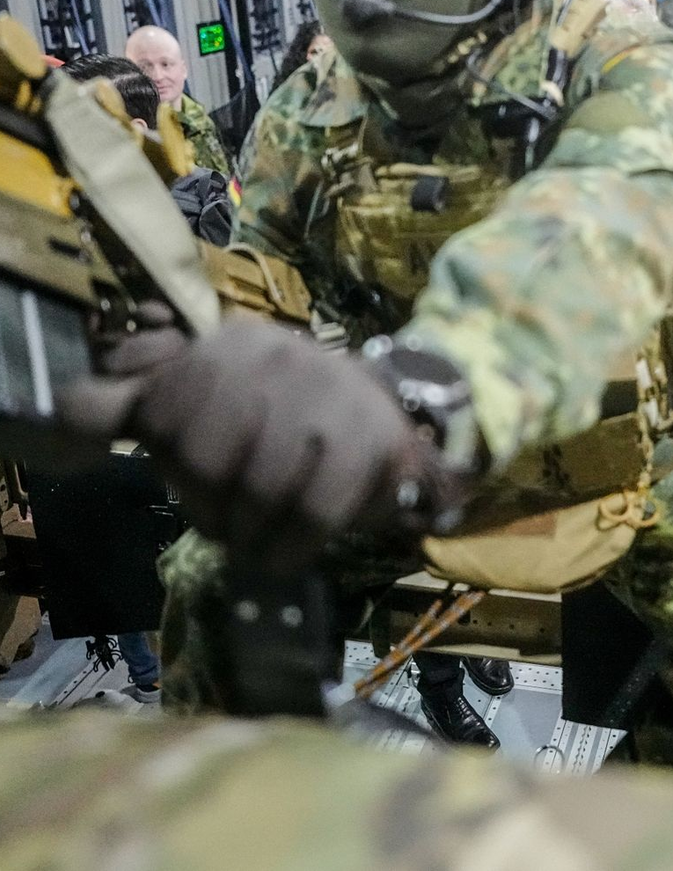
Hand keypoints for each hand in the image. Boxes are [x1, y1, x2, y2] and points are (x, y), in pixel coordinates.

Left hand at [61, 318, 447, 569]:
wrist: (384, 419)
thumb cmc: (281, 421)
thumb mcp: (208, 402)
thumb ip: (135, 406)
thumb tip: (62, 417)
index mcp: (228, 346)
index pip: (165, 419)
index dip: (177, 471)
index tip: (204, 484)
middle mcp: (278, 354)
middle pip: (206, 460)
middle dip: (212, 509)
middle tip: (231, 523)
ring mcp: (329, 392)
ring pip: (259, 490)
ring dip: (253, 536)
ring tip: (259, 540)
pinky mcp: (371, 436)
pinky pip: (313, 512)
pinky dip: (293, 548)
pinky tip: (288, 552)